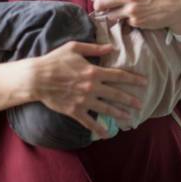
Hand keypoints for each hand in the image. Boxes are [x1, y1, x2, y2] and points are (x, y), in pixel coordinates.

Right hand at [30, 40, 146, 138]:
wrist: (36, 78)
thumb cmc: (55, 60)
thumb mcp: (75, 48)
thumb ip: (95, 48)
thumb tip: (111, 47)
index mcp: (93, 71)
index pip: (118, 75)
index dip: (133, 79)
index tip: (144, 82)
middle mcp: (91, 87)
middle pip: (116, 94)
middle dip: (130, 99)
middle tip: (141, 103)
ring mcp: (83, 100)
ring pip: (106, 109)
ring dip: (119, 113)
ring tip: (130, 117)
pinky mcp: (74, 111)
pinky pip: (89, 122)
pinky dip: (99, 129)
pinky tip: (107, 134)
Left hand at [83, 0, 180, 31]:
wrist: (179, 8)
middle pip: (102, 3)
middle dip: (98, 5)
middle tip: (101, 6)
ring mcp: (132, 12)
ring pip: (111, 15)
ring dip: (114, 14)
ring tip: (125, 11)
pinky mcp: (136, 23)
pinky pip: (126, 22)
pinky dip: (129, 20)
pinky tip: (140, 16)